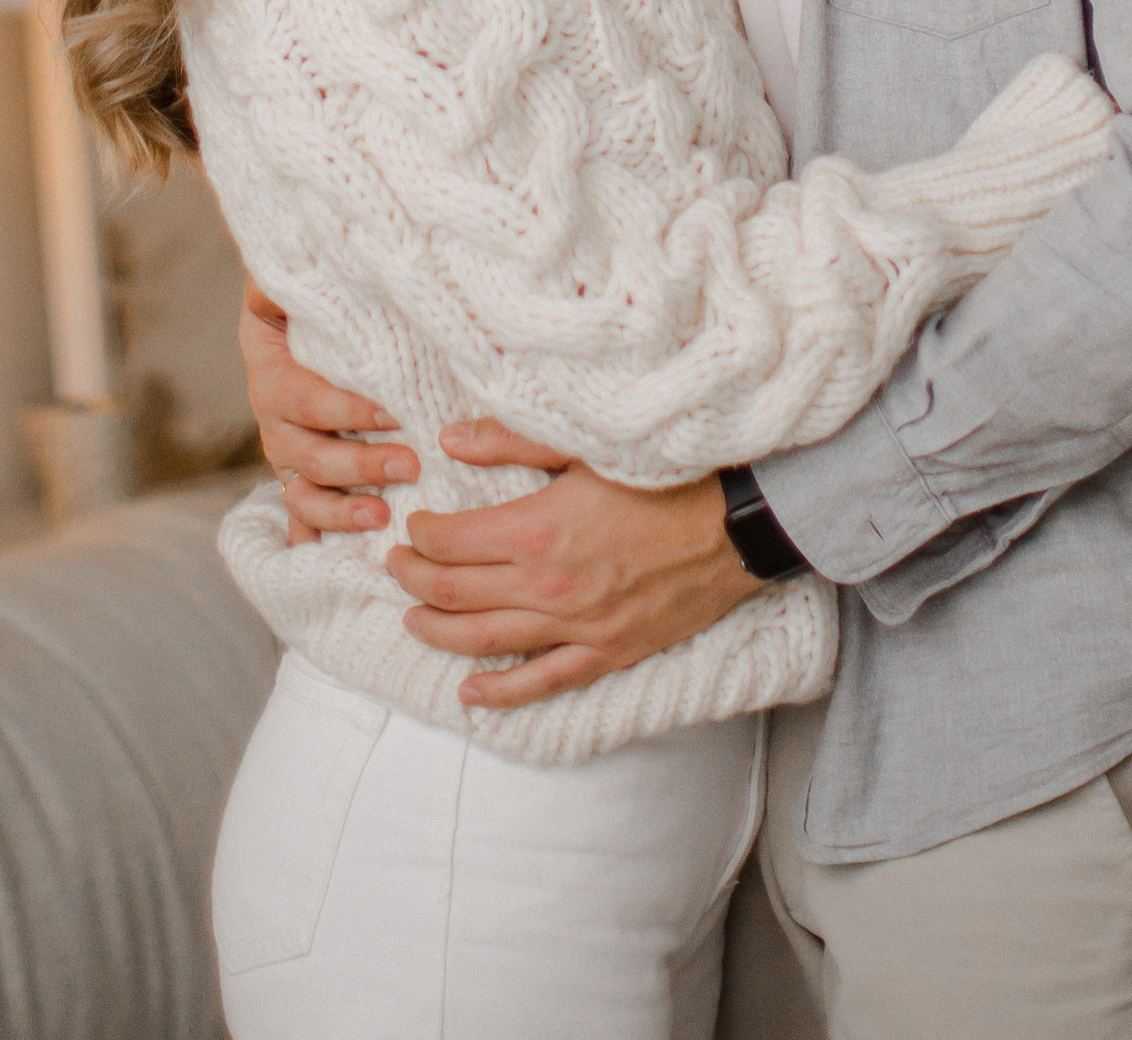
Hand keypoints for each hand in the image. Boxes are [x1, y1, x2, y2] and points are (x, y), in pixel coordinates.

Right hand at [240, 282, 417, 545]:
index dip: (345, 409)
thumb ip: (281, 281)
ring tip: (382, 515)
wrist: (302, 325)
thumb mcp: (290, 286)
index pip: (305, 398)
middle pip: (310, 454)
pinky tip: (345, 566)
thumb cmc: (312, 303)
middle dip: (360, 464)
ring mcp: (288, 456)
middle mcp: (275, 420)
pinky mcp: (302, 481)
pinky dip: (317, 544)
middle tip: (410, 464)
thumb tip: (275, 276)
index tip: (391, 413)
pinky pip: (302, 521)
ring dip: (342, 510)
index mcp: (272, 372)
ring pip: (305, 494)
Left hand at [385, 417, 760, 709]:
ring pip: (485, 641)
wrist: (737, 524)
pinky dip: (500, 692)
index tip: (411, 523)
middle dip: (413, 580)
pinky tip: (470, 692)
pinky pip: (542, 682)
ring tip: (413, 617)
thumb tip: (450, 438)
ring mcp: (577, 627)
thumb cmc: (664, 474)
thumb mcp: (584, 443)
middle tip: (394, 566)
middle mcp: (550, 586)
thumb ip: (512, 441)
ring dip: (439, 631)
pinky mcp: (607, 652)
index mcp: (539, 528)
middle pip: (455, 593)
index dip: (419, 535)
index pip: (451, 541)